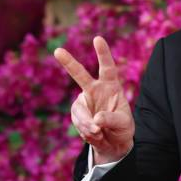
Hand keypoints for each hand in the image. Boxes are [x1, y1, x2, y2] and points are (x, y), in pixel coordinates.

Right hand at [54, 36, 134, 164]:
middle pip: (80, 75)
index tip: (98, 38)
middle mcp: (95, 89)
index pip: (108, 68)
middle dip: (69, 63)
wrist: (112, 142)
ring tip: (100, 132)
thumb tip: (96, 119)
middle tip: (57, 50)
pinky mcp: (76, 113)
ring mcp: (84, 101)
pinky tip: (95, 134)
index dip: (103, 53)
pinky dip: (86, 131)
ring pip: (80, 111)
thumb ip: (112, 120)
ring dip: (88, 125)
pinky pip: (78, 122)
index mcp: (111, 86)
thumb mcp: (123, 124)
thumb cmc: (122, 128)